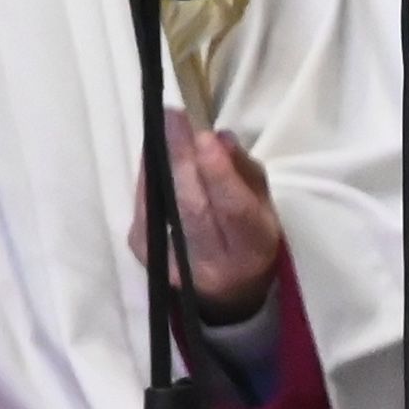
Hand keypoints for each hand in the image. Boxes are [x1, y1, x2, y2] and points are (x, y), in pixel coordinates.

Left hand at [163, 118, 285, 325]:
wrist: (228, 290)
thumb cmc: (249, 240)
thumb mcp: (264, 209)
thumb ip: (246, 175)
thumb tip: (221, 139)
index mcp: (251, 249)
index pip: (234, 211)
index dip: (219, 174)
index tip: (206, 136)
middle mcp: (213, 264)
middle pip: (193, 208)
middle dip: (182, 159)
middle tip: (176, 118)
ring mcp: (174, 263)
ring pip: (165, 208)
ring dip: (162, 163)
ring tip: (164, 127)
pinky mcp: (147, 255)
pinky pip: (145, 210)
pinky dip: (148, 178)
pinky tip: (153, 153)